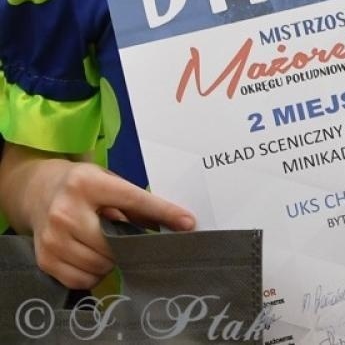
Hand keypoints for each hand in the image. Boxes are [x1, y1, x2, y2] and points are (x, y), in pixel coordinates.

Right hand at [27, 161, 193, 288]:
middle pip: (113, 242)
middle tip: (134, 243)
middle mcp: (66, 211)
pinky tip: (94, 259)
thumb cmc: (84, 188)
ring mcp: (51, 238)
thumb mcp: (110, 182)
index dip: (164, 213)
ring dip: (113, 262)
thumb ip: (138, 204)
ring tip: (110, 247)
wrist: (37, 192)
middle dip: (130, 246)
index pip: (135, 200)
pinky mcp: (44, 259)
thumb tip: (179, 224)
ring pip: (99, 265)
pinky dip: (95, 275)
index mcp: (88, 184)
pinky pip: (81, 280)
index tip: (188, 224)